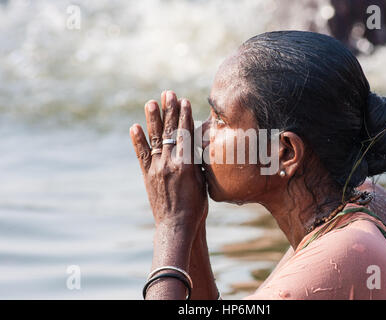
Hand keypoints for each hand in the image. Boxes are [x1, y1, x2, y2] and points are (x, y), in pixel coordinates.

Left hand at [130, 90, 207, 234]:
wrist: (176, 226)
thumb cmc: (196, 207)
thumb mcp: (203, 183)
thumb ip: (197, 163)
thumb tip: (196, 145)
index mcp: (187, 165)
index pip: (186, 134)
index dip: (184, 116)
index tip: (184, 101)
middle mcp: (170, 163)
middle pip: (170, 132)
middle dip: (169, 111)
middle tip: (168, 93)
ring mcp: (156, 169)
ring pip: (154, 139)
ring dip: (153, 119)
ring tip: (151, 102)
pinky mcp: (147, 175)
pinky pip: (142, 155)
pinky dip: (138, 141)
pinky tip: (134, 127)